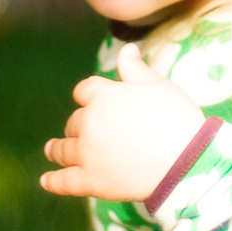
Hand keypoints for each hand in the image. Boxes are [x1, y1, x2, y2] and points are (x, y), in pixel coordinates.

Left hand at [39, 44, 210, 201]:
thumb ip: (136, 69)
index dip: (89, 95)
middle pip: (75, 121)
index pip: (84, 90)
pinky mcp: (91, 181)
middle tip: (87, 132)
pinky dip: (53, 181)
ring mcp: (87, 153)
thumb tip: (126, 49)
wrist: (186, 162)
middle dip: (79, 124)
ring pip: (64, 149)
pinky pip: (64, 181)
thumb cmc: (176, 119)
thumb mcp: (159, 86)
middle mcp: (89, 122)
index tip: (92, 100)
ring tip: (51, 150)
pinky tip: (45, 180)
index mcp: (104, 96)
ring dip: (57, 148)